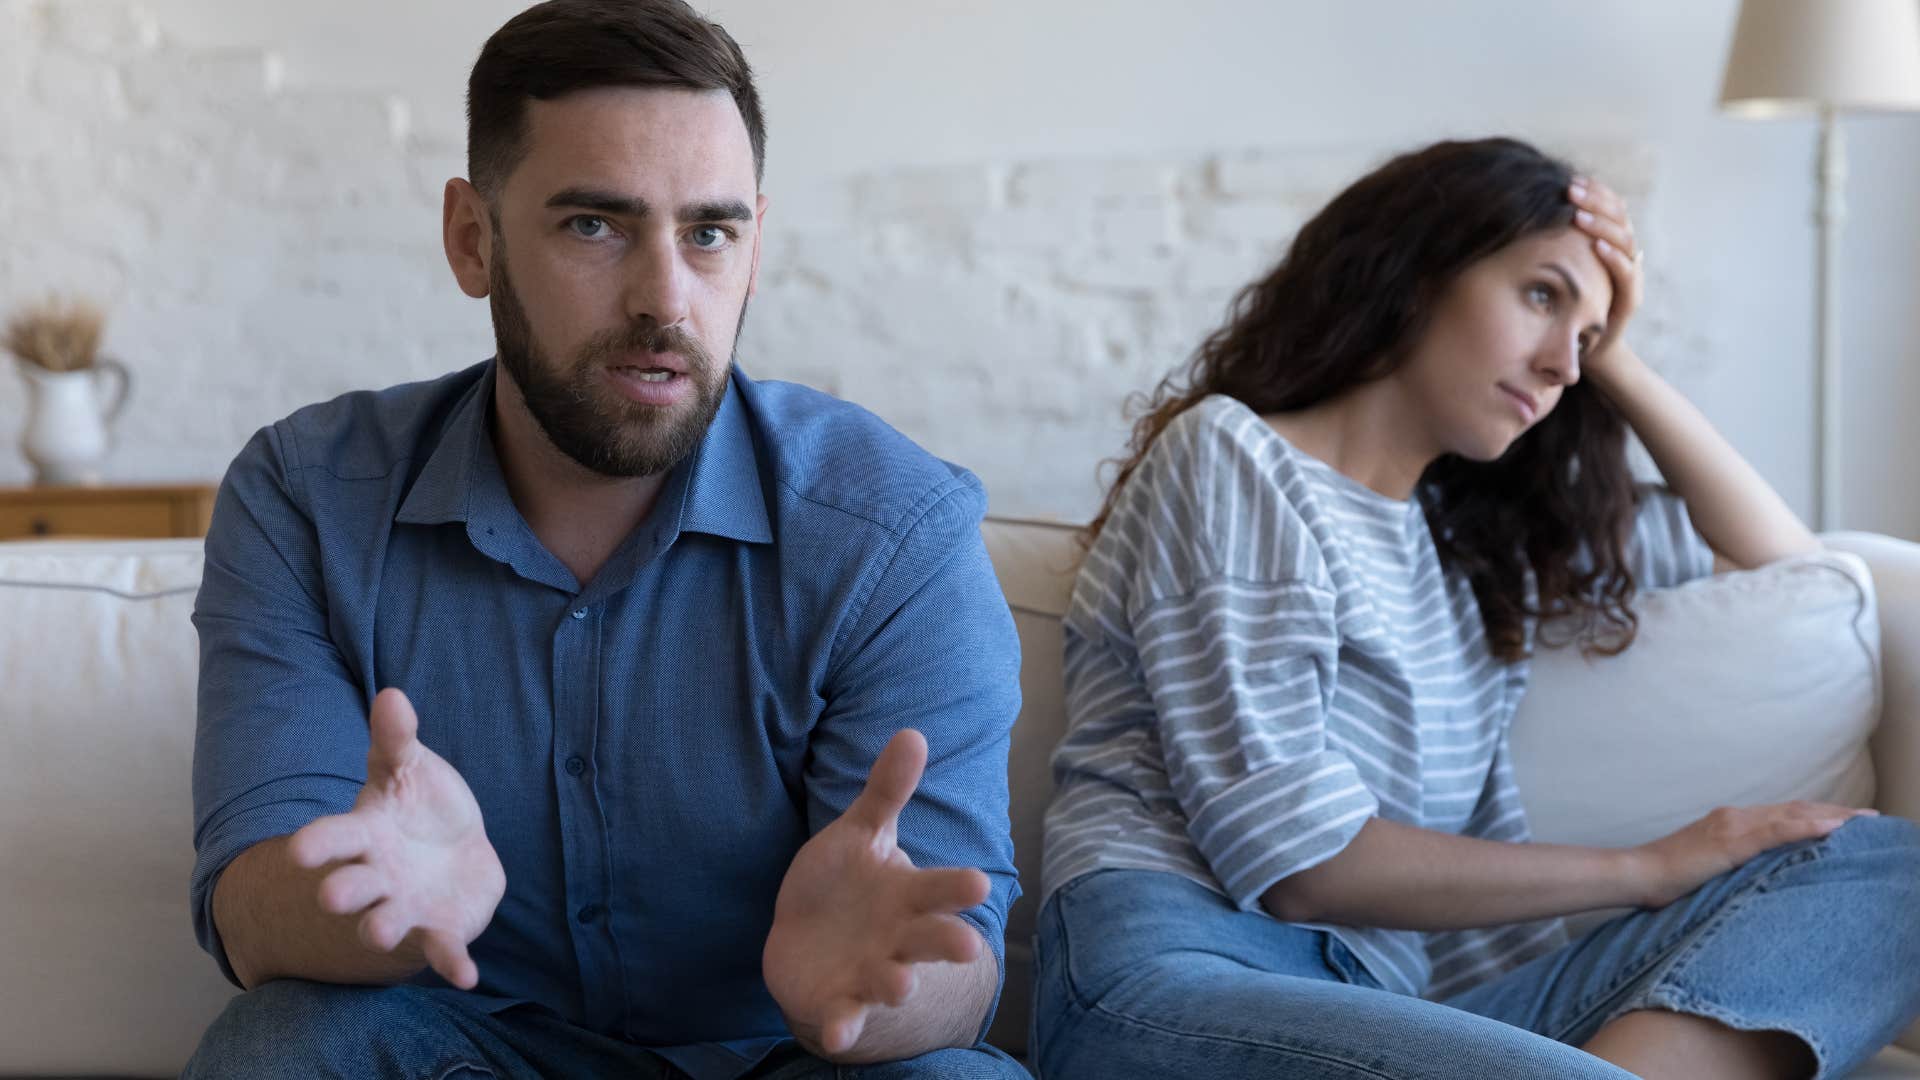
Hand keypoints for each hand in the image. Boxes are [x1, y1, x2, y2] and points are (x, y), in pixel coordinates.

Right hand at [286, 688, 505, 988]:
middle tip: (331, 896)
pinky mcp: (439, 930)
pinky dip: (452, 962)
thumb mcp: (408, 768)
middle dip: (342, 891)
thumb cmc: (418, 805)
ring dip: (381, 928)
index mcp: (364, 834)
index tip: (297, 852)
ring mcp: (404, 907)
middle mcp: (376, 877)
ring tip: (378, 932)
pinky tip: (466, 976)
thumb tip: (392, 694)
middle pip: (351, 886)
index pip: (333, 838)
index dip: (317, 844)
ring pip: (385, 922)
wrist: (451, 851)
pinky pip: (442, 949)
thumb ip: (398, 739)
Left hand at [763, 729, 989, 1057]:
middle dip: (947, 943)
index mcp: (907, 895)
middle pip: (929, 939)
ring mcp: (872, 972)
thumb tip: (912, 732)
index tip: (980, 884)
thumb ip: (887, 791)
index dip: (958, 889)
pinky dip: (843, 1026)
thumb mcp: (862, 834)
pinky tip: (836, 1033)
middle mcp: (898, 937)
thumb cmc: (845, 885)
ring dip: (895, 983)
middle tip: (966, 947)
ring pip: (890, 980)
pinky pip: (844, 1016)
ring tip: (900, 983)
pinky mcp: (840, 1002)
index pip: (939, 889)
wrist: (811, 945)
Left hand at [1567, 177, 1643, 383]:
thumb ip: (1549, 244)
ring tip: (1579, 215)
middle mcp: (1624, 255)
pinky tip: (1596, 246)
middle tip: (1570, 189)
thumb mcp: (1554, 269)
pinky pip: (1627, 274)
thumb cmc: (1562, 305)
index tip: (1570, 179)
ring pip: (1625, 240)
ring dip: (1602, 224)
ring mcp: (1629, 277)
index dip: (1594, 191)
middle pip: (1620, 217)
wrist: (1584, 350)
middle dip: (1595, 200)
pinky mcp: (1629, 300)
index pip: (1610, 207)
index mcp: (1609, 243)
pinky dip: (1614, 258)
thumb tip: (1521, 212)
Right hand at [1629, 801, 1875, 908]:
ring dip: (1832, 816)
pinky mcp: (1731, 841)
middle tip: (1871, 817)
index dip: (1817, 815)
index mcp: (1729, 822)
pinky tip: (1834, 827)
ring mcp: (1732, 826)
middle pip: (1795, 810)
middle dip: (1835, 812)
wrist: (1637, 874)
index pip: (1783, 815)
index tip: (1848, 820)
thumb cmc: (1666, 879)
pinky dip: (1808, 826)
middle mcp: (1734, 816)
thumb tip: (1760, 877)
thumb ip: (1734, 864)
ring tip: (1864, 821)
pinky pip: (1777, 831)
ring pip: (1792, 815)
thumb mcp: (1708, 868)